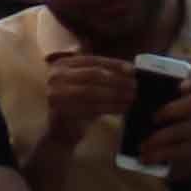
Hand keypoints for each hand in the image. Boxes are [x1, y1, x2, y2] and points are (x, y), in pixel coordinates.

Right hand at [33, 47, 132, 169]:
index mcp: (63, 64)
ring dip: (115, 95)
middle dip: (117, 80)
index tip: (132, 70)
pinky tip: (123, 108)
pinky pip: (90, 108)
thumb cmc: (79, 103)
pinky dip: (110, 108)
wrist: (61, 129)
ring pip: (92, 91)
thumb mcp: (87, 83)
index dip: (114, 64)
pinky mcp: (60, 111)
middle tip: (135, 86)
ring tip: (131, 97)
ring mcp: (55, 93)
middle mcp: (56, 76)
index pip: (93, 60)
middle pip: (92, 75)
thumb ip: (103, 74)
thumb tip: (130, 70)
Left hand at [122, 71, 190, 184]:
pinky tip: (145, 158)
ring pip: (185, 130)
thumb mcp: (156, 111)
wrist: (176, 153)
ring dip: (161, 137)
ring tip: (142, 146)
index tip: (181, 86)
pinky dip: (160, 154)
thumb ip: (149, 103)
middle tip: (153, 118)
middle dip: (172, 110)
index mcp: (189, 98)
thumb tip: (126, 98)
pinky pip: (179, 151)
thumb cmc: (162, 124)